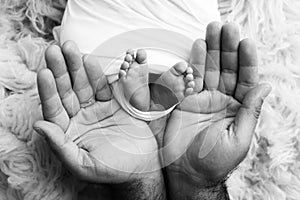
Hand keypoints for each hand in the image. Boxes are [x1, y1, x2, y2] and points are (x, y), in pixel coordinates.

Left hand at [33, 41, 161, 187]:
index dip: (49, 91)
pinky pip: (103, 86)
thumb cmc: (112, 170)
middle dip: (60, 70)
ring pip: (83, 85)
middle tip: (55, 50)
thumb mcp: (83, 165)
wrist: (143, 166)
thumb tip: (39, 125)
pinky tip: (89, 61)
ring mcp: (96, 109)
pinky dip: (98, 74)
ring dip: (77, 67)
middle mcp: (79, 118)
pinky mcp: (113, 104)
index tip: (45, 72)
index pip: (54, 108)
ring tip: (70, 48)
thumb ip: (60, 146)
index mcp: (69, 133)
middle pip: (67, 91)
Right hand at [163, 22, 270, 198]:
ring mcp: (203, 99)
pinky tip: (198, 47)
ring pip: (210, 70)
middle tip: (226, 28)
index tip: (246, 43)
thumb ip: (250, 111)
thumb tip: (264, 86)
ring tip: (212, 30)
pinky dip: (194, 63)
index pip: (245, 80)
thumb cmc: (215, 161)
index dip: (246, 61)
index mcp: (238, 109)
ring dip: (211, 50)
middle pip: (227, 69)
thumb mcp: (239, 138)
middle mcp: (222, 100)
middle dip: (227, 48)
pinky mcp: (185, 101)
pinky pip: (191, 79)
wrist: (188, 173)